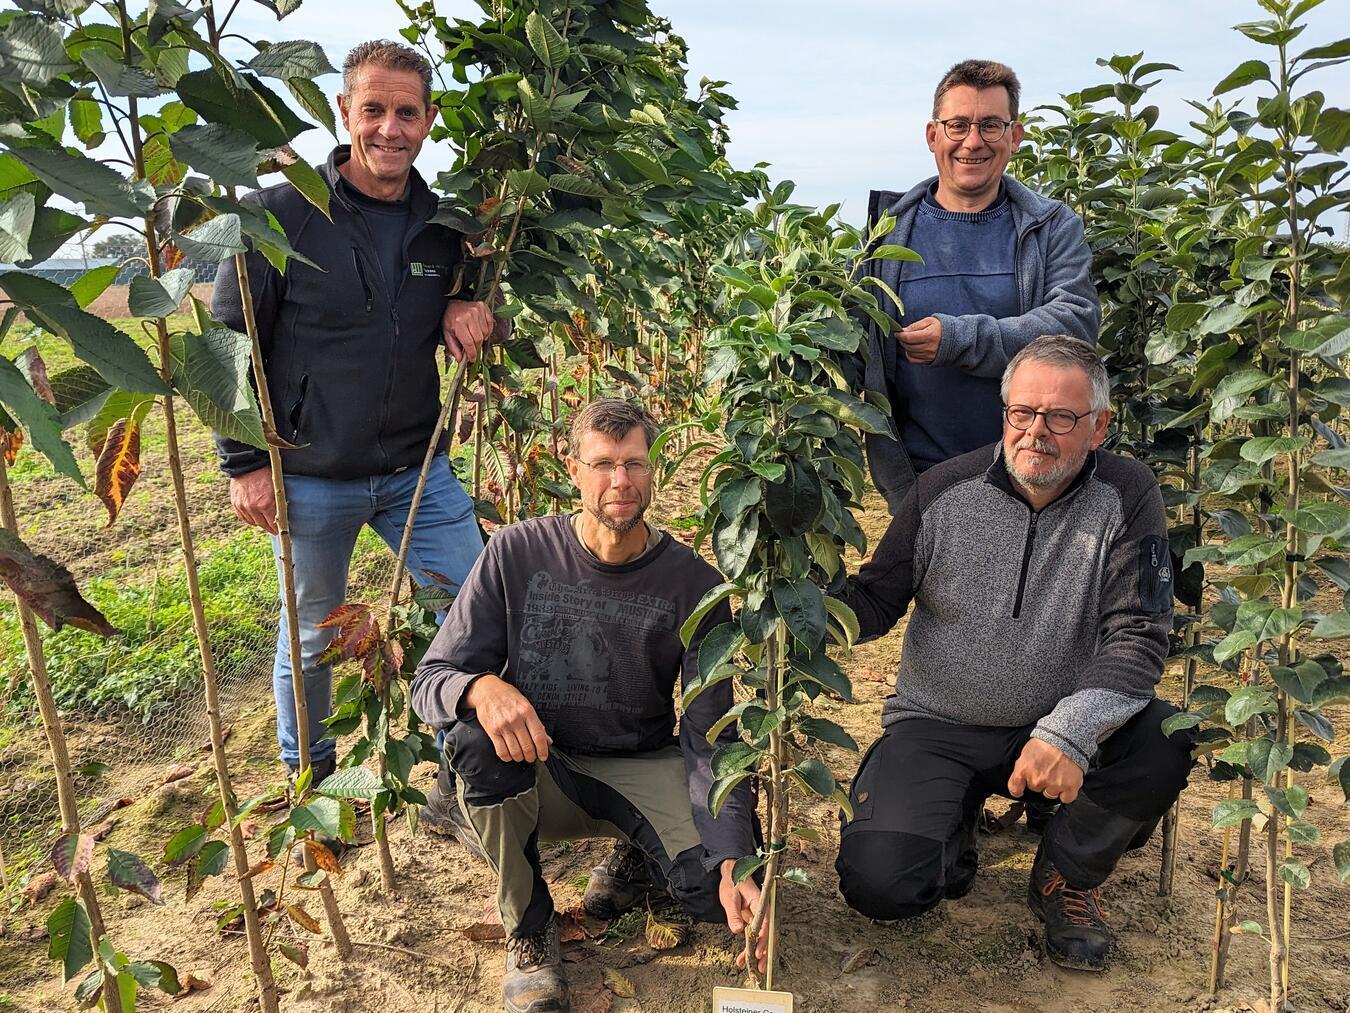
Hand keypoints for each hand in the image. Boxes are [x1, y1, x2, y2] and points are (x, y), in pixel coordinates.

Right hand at [229, 467, 276, 534]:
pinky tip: (255, 517)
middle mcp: (253, 507)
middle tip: (274, 529)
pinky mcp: (236, 504)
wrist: (247, 464)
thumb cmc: (266, 474)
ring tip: (265, 521)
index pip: (273, 524)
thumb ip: (279, 503)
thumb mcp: (277, 488)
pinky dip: (250, 519)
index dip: (277, 529)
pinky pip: (244, 518)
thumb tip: (283, 515)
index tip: (280, 531)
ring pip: (254, 523)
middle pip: (263, 525)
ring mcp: (243, 506)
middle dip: (270, 527)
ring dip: (260, 523)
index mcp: (266, 504)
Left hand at [442, 299, 492, 362]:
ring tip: (475, 337)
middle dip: (476, 347)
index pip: (469, 343)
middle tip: (473, 349)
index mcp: (459, 323)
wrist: (452, 305)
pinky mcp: (483, 307)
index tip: (471, 359)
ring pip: (485, 333)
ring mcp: (477, 310)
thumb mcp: (447, 334)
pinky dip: (487, 330)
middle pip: (478, 339)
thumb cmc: (449, 319)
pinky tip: (481, 331)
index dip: (471, 353)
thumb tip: (460, 360)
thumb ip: (454, 347)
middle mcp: (469, 316)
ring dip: (481, 338)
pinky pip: (490, 324)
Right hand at [464, 674, 551, 762]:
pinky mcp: (492, 731)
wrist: (488, 691)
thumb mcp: (526, 705)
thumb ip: (537, 723)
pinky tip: (510, 755)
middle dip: (531, 757)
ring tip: (521, 756)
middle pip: (527, 746)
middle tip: (532, 757)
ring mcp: (503, 726)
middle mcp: (515, 719)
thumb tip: (547, 740)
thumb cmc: (508, 697)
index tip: (543, 756)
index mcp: (527, 711)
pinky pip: (501, 751)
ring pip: (515, 751)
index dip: (543, 750)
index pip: (538, 736)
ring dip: (520, 758)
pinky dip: (507, 757)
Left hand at [719, 859, 766, 973]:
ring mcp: (760, 916)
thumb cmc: (733, 882)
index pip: (765, 923)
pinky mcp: (754, 920)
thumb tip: (738, 931)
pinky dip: (750, 947)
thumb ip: (734, 914)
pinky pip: (755, 936)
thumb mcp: (730, 897)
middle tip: (760, 967)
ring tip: (753, 968)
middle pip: (767, 934)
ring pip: (762, 937)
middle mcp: (763, 910)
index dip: (763, 939)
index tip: (758, 952)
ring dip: (758, 953)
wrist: (733, 872)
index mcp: (760, 902)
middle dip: (764, 952)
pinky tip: (743, 959)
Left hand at [896, 315, 941, 363]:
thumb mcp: (929, 321)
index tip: (897, 332)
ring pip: (909, 352)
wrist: (956, 338)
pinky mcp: (928, 360)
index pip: (908, 337)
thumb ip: (915, 326)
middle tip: (903, 335)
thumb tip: (903, 330)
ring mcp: (928, 355)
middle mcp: (928, 347)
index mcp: (929, 335)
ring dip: (906, 346)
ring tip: (909, 341)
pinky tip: (912, 349)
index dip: (900, 335)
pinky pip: (913, 360)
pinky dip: (909, 354)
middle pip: (907, 345)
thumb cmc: (942, 327)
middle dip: (902, 340)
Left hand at [1008, 737, 1083, 804]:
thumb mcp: (1026, 751)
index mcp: (1024, 769)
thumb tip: (1020, 777)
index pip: (1015, 788)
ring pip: (1050, 794)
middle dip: (1040, 781)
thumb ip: (1022, 766)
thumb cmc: (1046, 741)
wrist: (1066, 737)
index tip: (1019, 790)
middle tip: (1046, 768)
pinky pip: (1066, 798)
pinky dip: (1066, 793)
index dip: (1017, 790)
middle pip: (1035, 789)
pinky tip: (1066, 782)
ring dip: (1053, 786)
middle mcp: (1038, 779)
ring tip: (1057, 772)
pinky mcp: (1069, 787)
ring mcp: (1054, 784)